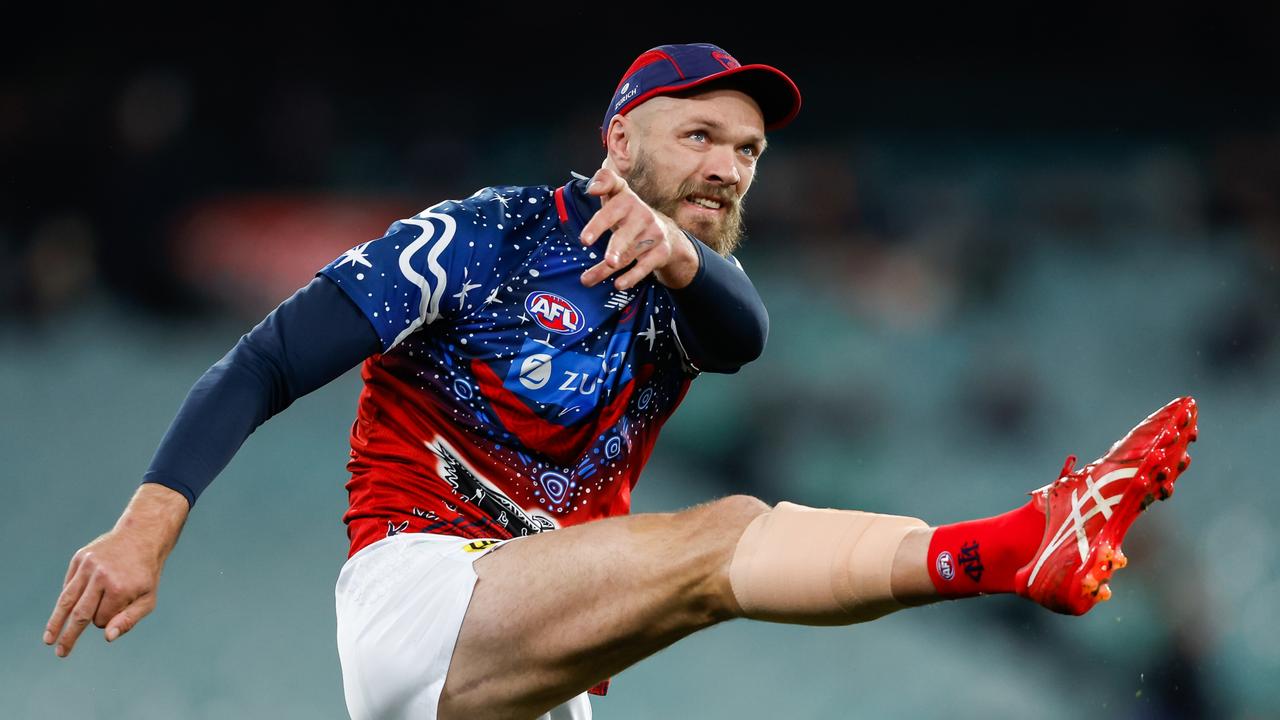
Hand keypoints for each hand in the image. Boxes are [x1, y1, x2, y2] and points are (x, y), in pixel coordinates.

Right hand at [44, 484, 188, 656]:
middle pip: (79, 614)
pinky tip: (67, 608)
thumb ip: (129, 619)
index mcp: (119, 588)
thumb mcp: (148, 598)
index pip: (101, 619)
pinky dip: (68, 598)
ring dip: (56, 622)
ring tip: (48, 639)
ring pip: (67, 600)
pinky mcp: (80, 558)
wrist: (142, 536)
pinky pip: (69, 585)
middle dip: (69, 636)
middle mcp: (101, 576)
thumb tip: (108, 637)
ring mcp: (88, 565)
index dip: (107, 621)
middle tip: (61, 652)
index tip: (116, 611)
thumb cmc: (145, 574)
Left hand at [578, 167, 699, 290]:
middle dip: (612, 244)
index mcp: (626, 198)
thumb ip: (603, 184)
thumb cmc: (628, 214)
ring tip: (587, 279)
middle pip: (624, 232)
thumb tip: (592, 189)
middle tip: (596, 253)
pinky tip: (618, 284)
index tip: (591, 199)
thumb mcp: (616, 196)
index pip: (614, 192)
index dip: (604, 193)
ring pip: (628, 254)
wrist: (665, 232)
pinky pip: (645, 266)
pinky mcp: (661, 251)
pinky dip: (631, 277)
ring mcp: (654, 233)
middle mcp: (642, 214)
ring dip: (606, 269)